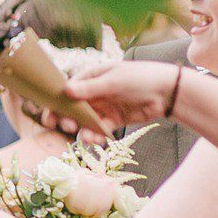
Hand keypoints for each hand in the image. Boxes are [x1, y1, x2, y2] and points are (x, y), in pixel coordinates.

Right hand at [64, 60, 179, 135]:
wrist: (168, 92)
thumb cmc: (140, 78)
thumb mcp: (113, 81)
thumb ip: (89, 89)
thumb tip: (65, 91)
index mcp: (90, 78)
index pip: (67, 91)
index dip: (56, 104)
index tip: (49, 117)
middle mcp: (94, 93)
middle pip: (72, 108)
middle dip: (67, 119)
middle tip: (68, 126)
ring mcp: (103, 107)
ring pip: (85, 121)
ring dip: (82, 130)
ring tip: (85, 137)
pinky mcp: (113, 120)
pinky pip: (99, 129)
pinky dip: (96, 136)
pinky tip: (97, 140)